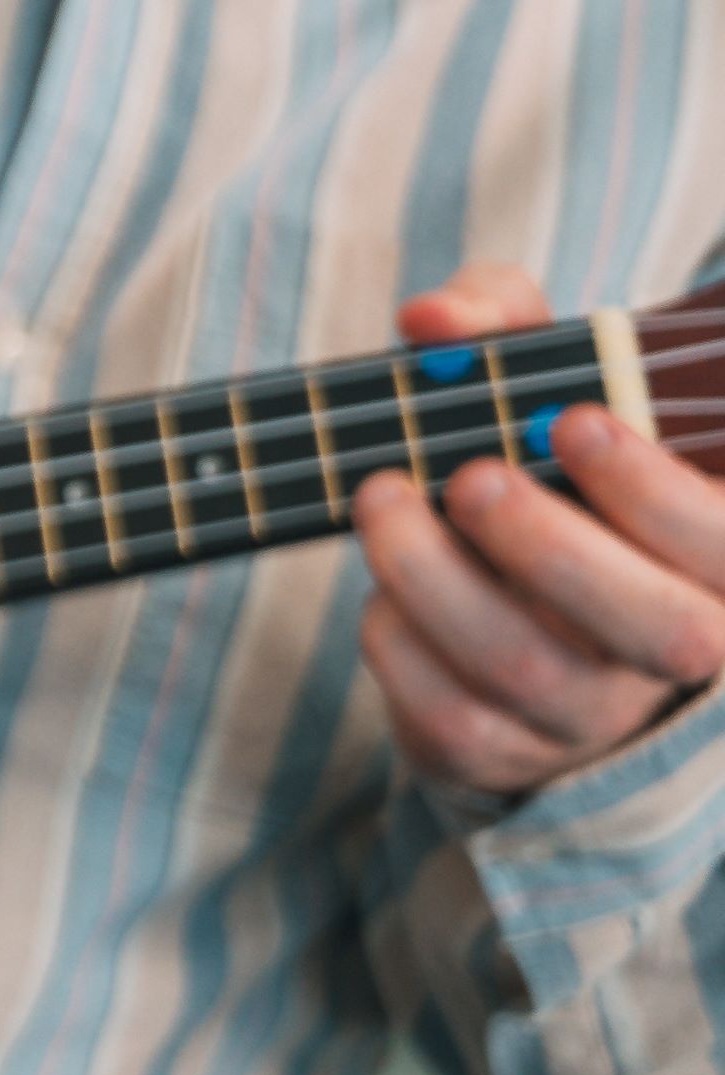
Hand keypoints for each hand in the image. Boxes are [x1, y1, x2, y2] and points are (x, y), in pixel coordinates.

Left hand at [355, 268, 724, 803]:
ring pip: (530, 670)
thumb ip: (501, 327)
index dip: (662, 494)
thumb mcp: (538, 381)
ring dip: (433, 574)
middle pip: (662, 633)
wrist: (499, 594)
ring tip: (382, 494)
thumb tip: (432, 322)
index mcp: (717, 562)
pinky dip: (397, 639)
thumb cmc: (541, 468)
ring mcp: (593, 712)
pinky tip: (382, 586)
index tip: (573, 423)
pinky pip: (450, 716)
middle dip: (553, 547)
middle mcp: (680, 647)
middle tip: (471, 477)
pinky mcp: (503, 751)